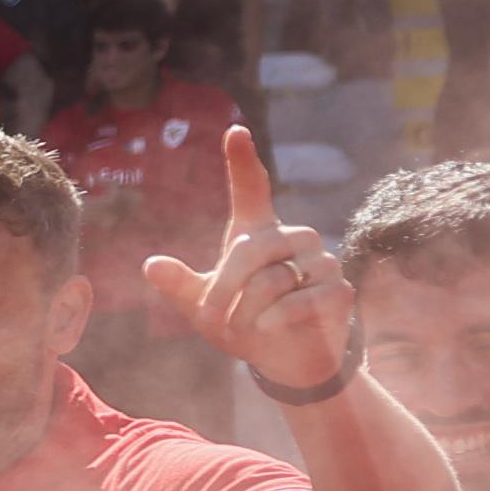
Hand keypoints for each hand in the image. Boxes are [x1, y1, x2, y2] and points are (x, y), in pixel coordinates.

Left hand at [146, 128, 354, 394]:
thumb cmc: (242, 324)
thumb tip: (150, 265)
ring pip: (274, 278)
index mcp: (256, 234)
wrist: (284, 360)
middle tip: (208, 315)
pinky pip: (302, 300)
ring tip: (247, 325)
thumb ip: (180, 286)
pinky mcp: (339, 288)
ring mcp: (321, 260)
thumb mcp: (203, 308)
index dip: (242, 160)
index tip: (234, 130)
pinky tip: (270, 328)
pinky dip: (277, 319)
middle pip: (250, 249)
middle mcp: (292, 238)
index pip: (252, 189)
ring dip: (249, 310)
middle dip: (224, 286)